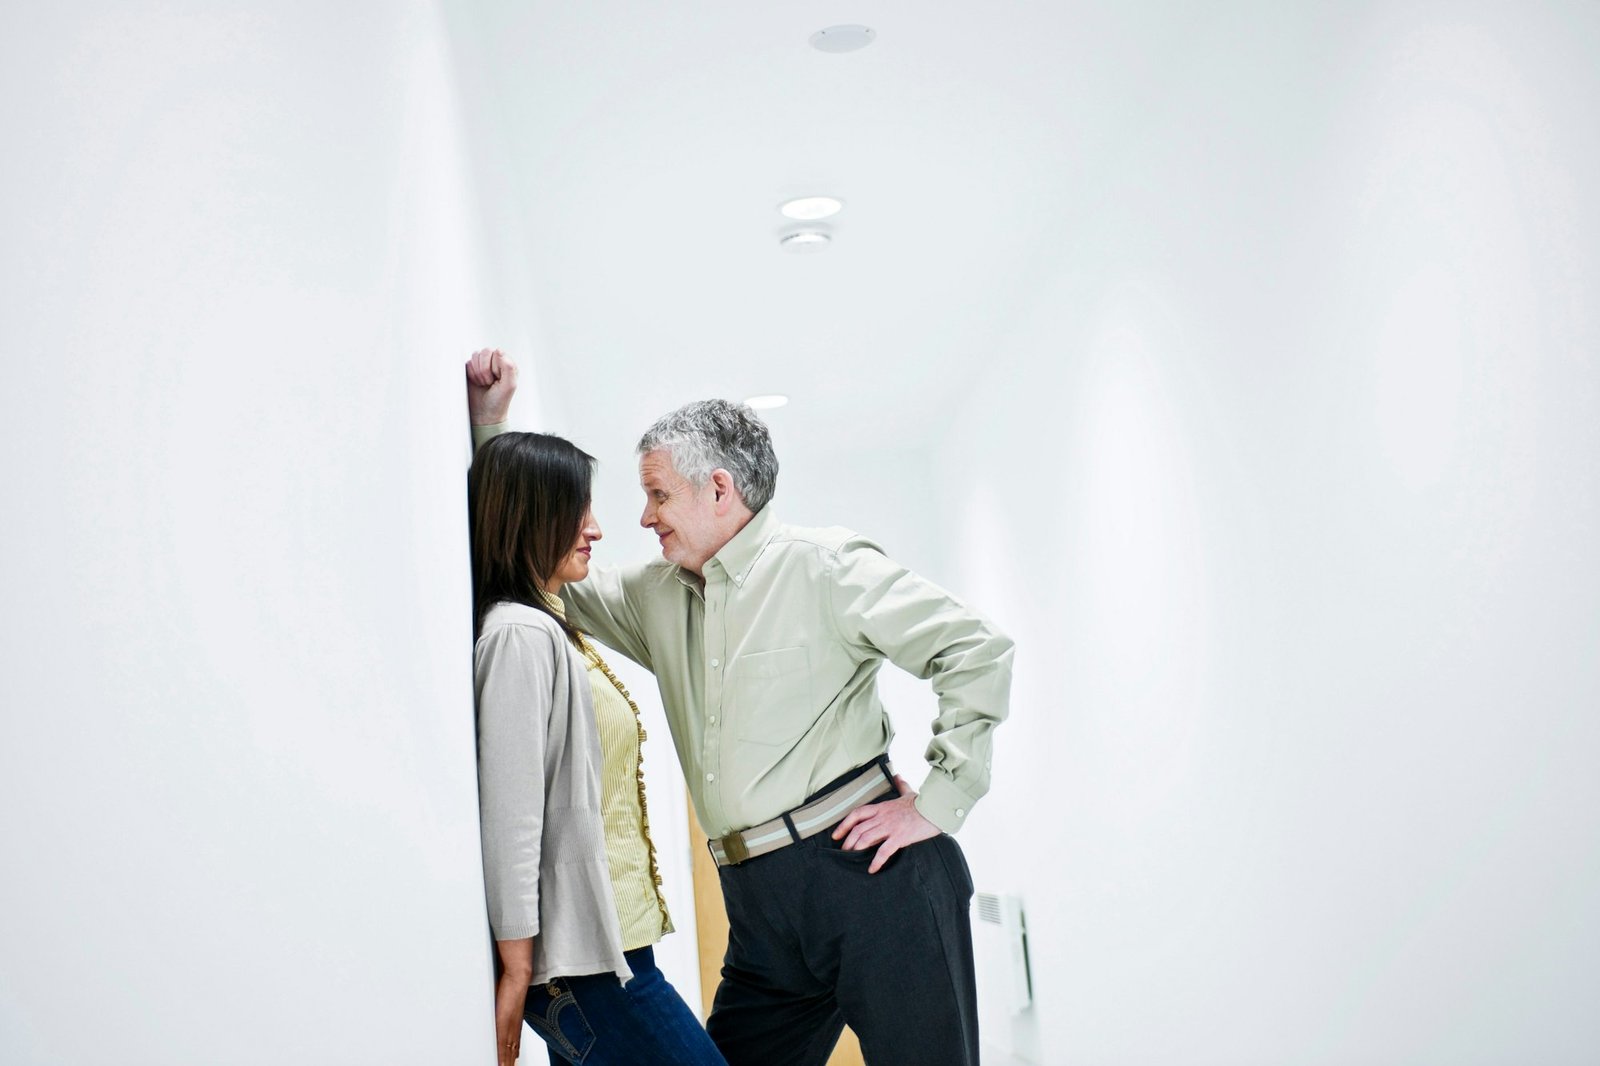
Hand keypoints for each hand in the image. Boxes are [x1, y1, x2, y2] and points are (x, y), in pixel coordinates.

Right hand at [466, 348, 517, 425]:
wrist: (483, 414)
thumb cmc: (498, 402)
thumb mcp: (509, 386)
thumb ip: (508, 367)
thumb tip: (498, 350)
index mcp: (507, 365)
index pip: (497, 353)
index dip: (495, 366)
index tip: (497, 379)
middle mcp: (495, 363)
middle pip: (485, 352)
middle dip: (485, 369)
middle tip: (489, 382)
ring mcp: (483, 365)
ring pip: (475, 356)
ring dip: (478, 372)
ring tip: (483, 383)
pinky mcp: (471, 370)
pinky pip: (467, 363)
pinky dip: (471, 374)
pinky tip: (476, 382)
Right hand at [493, 937, 532, 1065]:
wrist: (517, 976)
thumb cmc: (510, 984)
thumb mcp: (504, 1000)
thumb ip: (501, 1008)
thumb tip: (497, 1008)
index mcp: (515, 1021)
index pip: (514, 1042)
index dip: (512, 1054)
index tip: (512, 1062)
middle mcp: (514, 1025)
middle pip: (512, 1049)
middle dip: (510, 1061)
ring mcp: (509, 1025)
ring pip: (508, 1049)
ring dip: (506, 1061)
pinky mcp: (503, 1023)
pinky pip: (502, 1044)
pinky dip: (502, 1055)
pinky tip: (501, 1063)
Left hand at [832, 774, 939, 872]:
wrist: (935, 810)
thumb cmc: (922, 803)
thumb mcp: (908, 792)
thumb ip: (900, 785)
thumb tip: (897, 776)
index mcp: (882, 807)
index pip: (857, 814)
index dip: (843, 824)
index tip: (836, 835)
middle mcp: (882, 817)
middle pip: (858, 829)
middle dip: (848, 842)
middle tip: (844, 852)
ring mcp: (890, 827)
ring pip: (866, 839)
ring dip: (857, 850)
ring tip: (853, 860)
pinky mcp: (899, 837)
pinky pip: (883, 851)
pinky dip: (876, 862)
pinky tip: (872, 869)